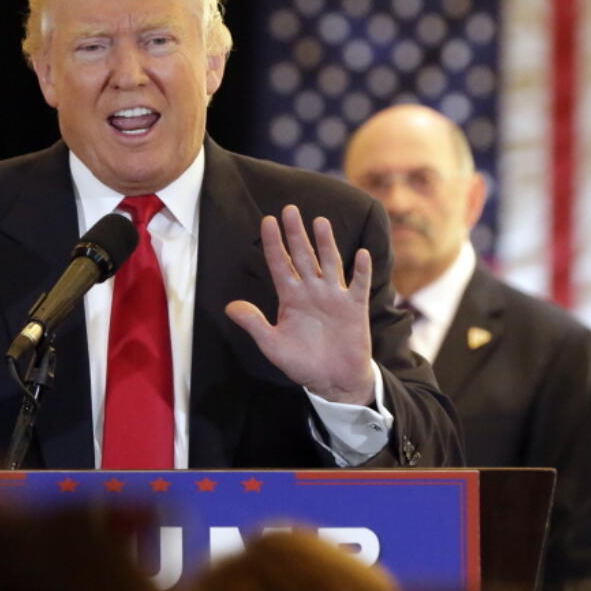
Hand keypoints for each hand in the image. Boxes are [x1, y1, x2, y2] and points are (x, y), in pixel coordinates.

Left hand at [226, 205, 374, 405]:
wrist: (333, 381)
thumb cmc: (303, 363)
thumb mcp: (273, 345)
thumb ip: (254, 324)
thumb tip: (229, 307)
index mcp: (291, 297)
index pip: (280, 263)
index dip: (274, 243)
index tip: (267, 220)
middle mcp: (312, 291)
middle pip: (303, 256)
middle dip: (296, 233)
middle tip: (290, 209)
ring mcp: (334, 297)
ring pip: (330, 263)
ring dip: (326, 243)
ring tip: (320, 221)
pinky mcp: (354, 307)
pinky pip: (358, 284)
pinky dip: (361, 270)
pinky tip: (360, 253)